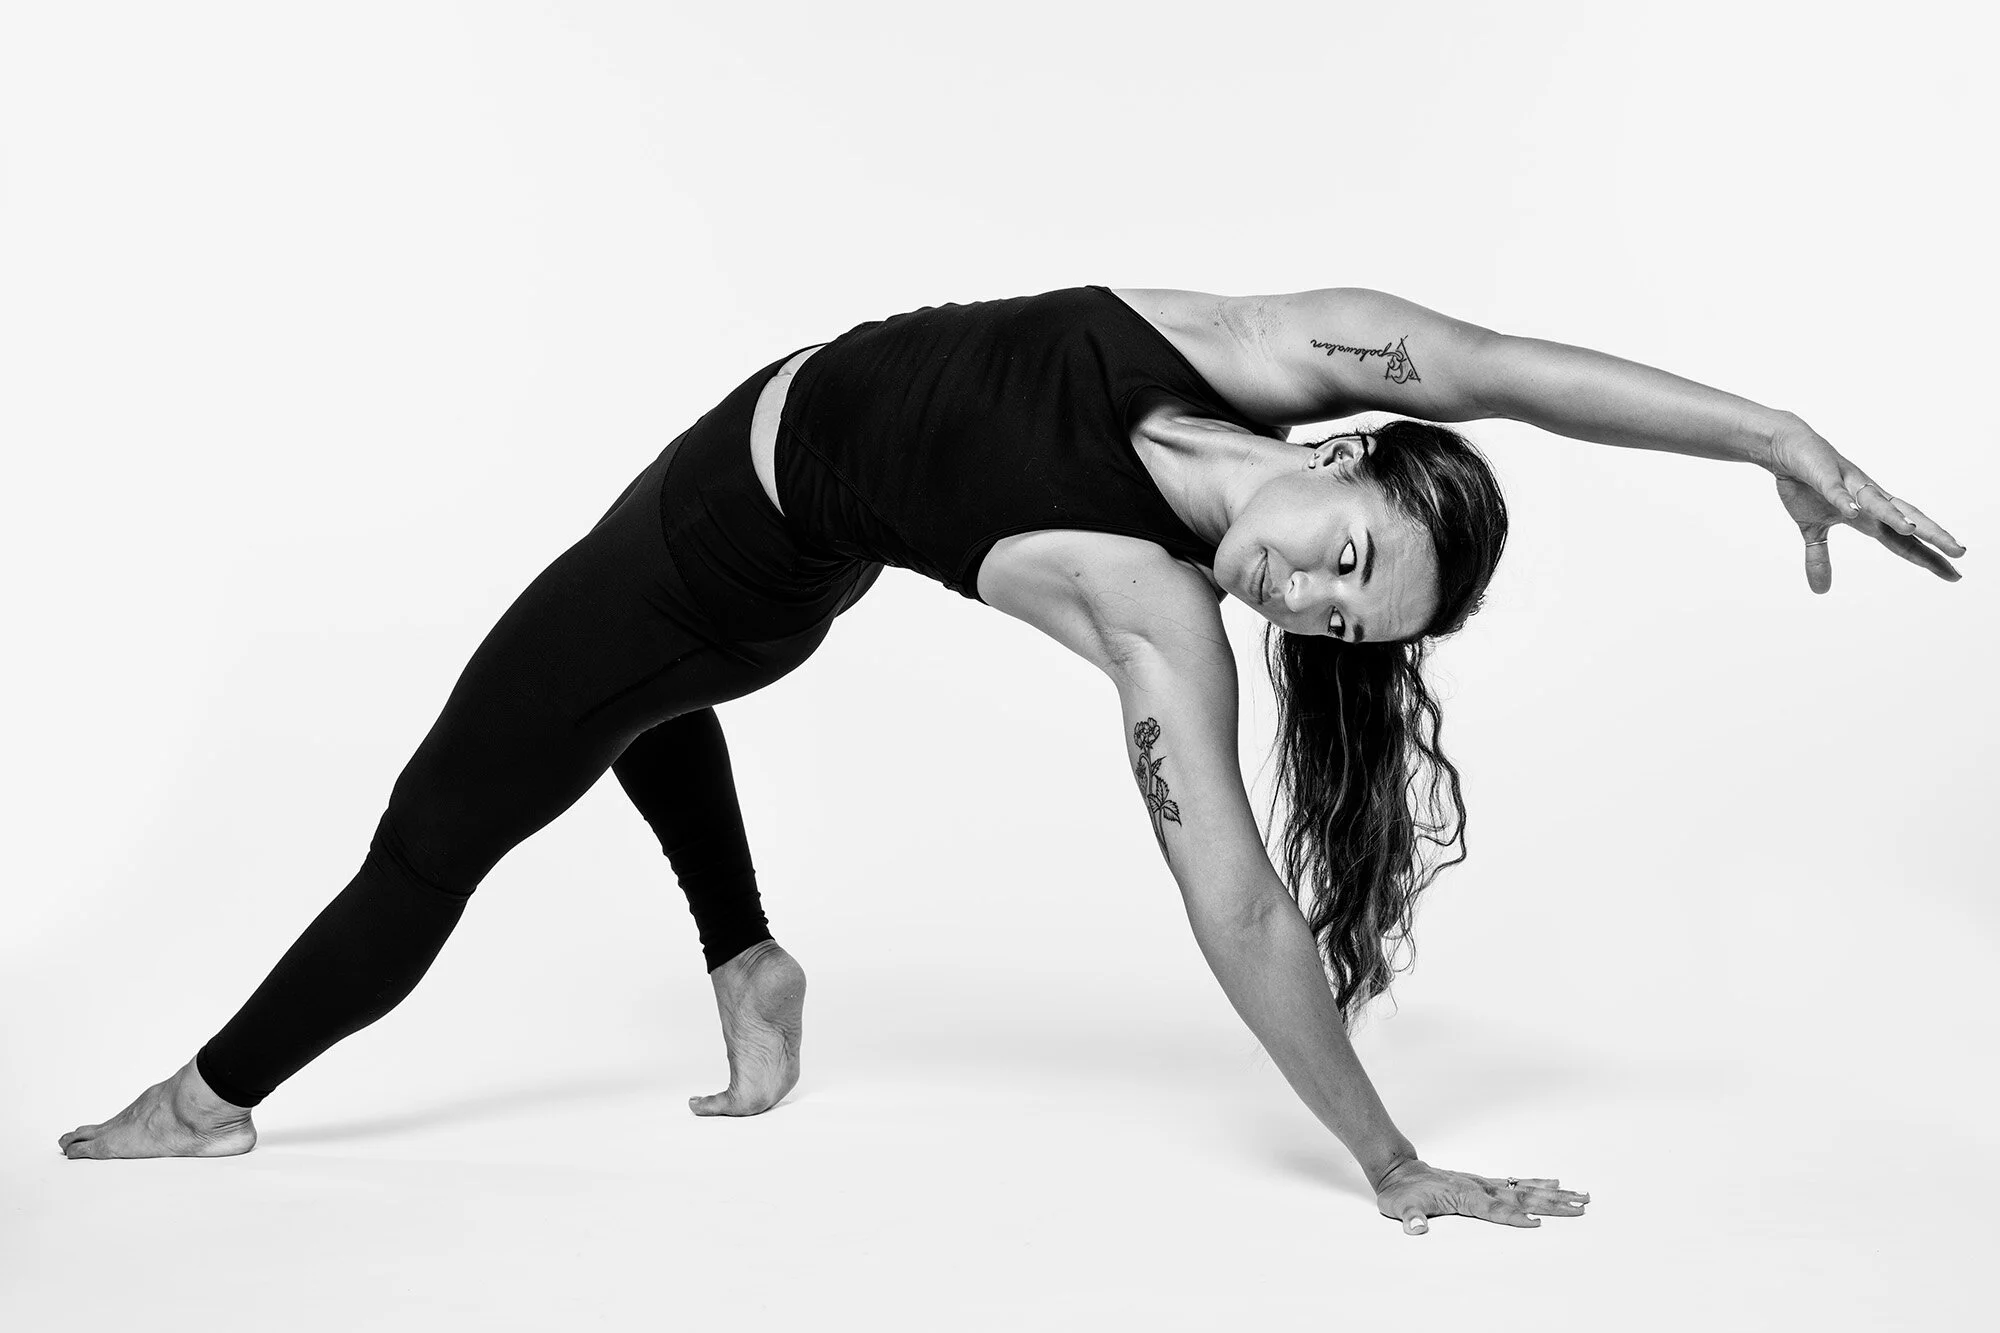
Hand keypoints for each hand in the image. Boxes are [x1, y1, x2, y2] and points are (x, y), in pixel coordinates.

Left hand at [1373, 1157, 1589, 1234]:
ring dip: (1553, 1195)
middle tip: (1580, 1208)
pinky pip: (1516, 1183)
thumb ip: (1410, 1217)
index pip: (1494, 1210)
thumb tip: (1415, 1227)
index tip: (1538, 1224)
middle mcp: (1479, 1188)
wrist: (1398, 1170)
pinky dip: (1536, 1184)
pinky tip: (1554, 1185)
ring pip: (1525, 1190)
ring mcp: (1484, 1184)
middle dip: (1551, 1205)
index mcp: (1464, 1197)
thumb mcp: (1399, 1207)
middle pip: (1521, 1198)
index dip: (1514, 1218)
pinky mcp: (1484, 1183)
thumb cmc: (1400, 1193)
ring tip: (1580, 1196)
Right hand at [1765, 417, 1964, 592]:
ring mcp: (1848, 485)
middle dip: (1933, 536)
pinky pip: (1835, 489)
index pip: (1903, 541)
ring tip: (1912, 530)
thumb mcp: (1812, 530)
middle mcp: (1868, 499)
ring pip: (1877, 502)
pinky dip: (1844, 500)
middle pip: (1906, 519)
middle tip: (1959, 552)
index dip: (1928, 557)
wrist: (1786, 449)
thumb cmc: (1805, 485)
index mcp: (1868, 516)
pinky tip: (1851, 511)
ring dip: (1894, 516)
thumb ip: (1820, 559)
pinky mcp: (1825, 475)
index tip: (1954, 574)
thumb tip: (1822, 590)